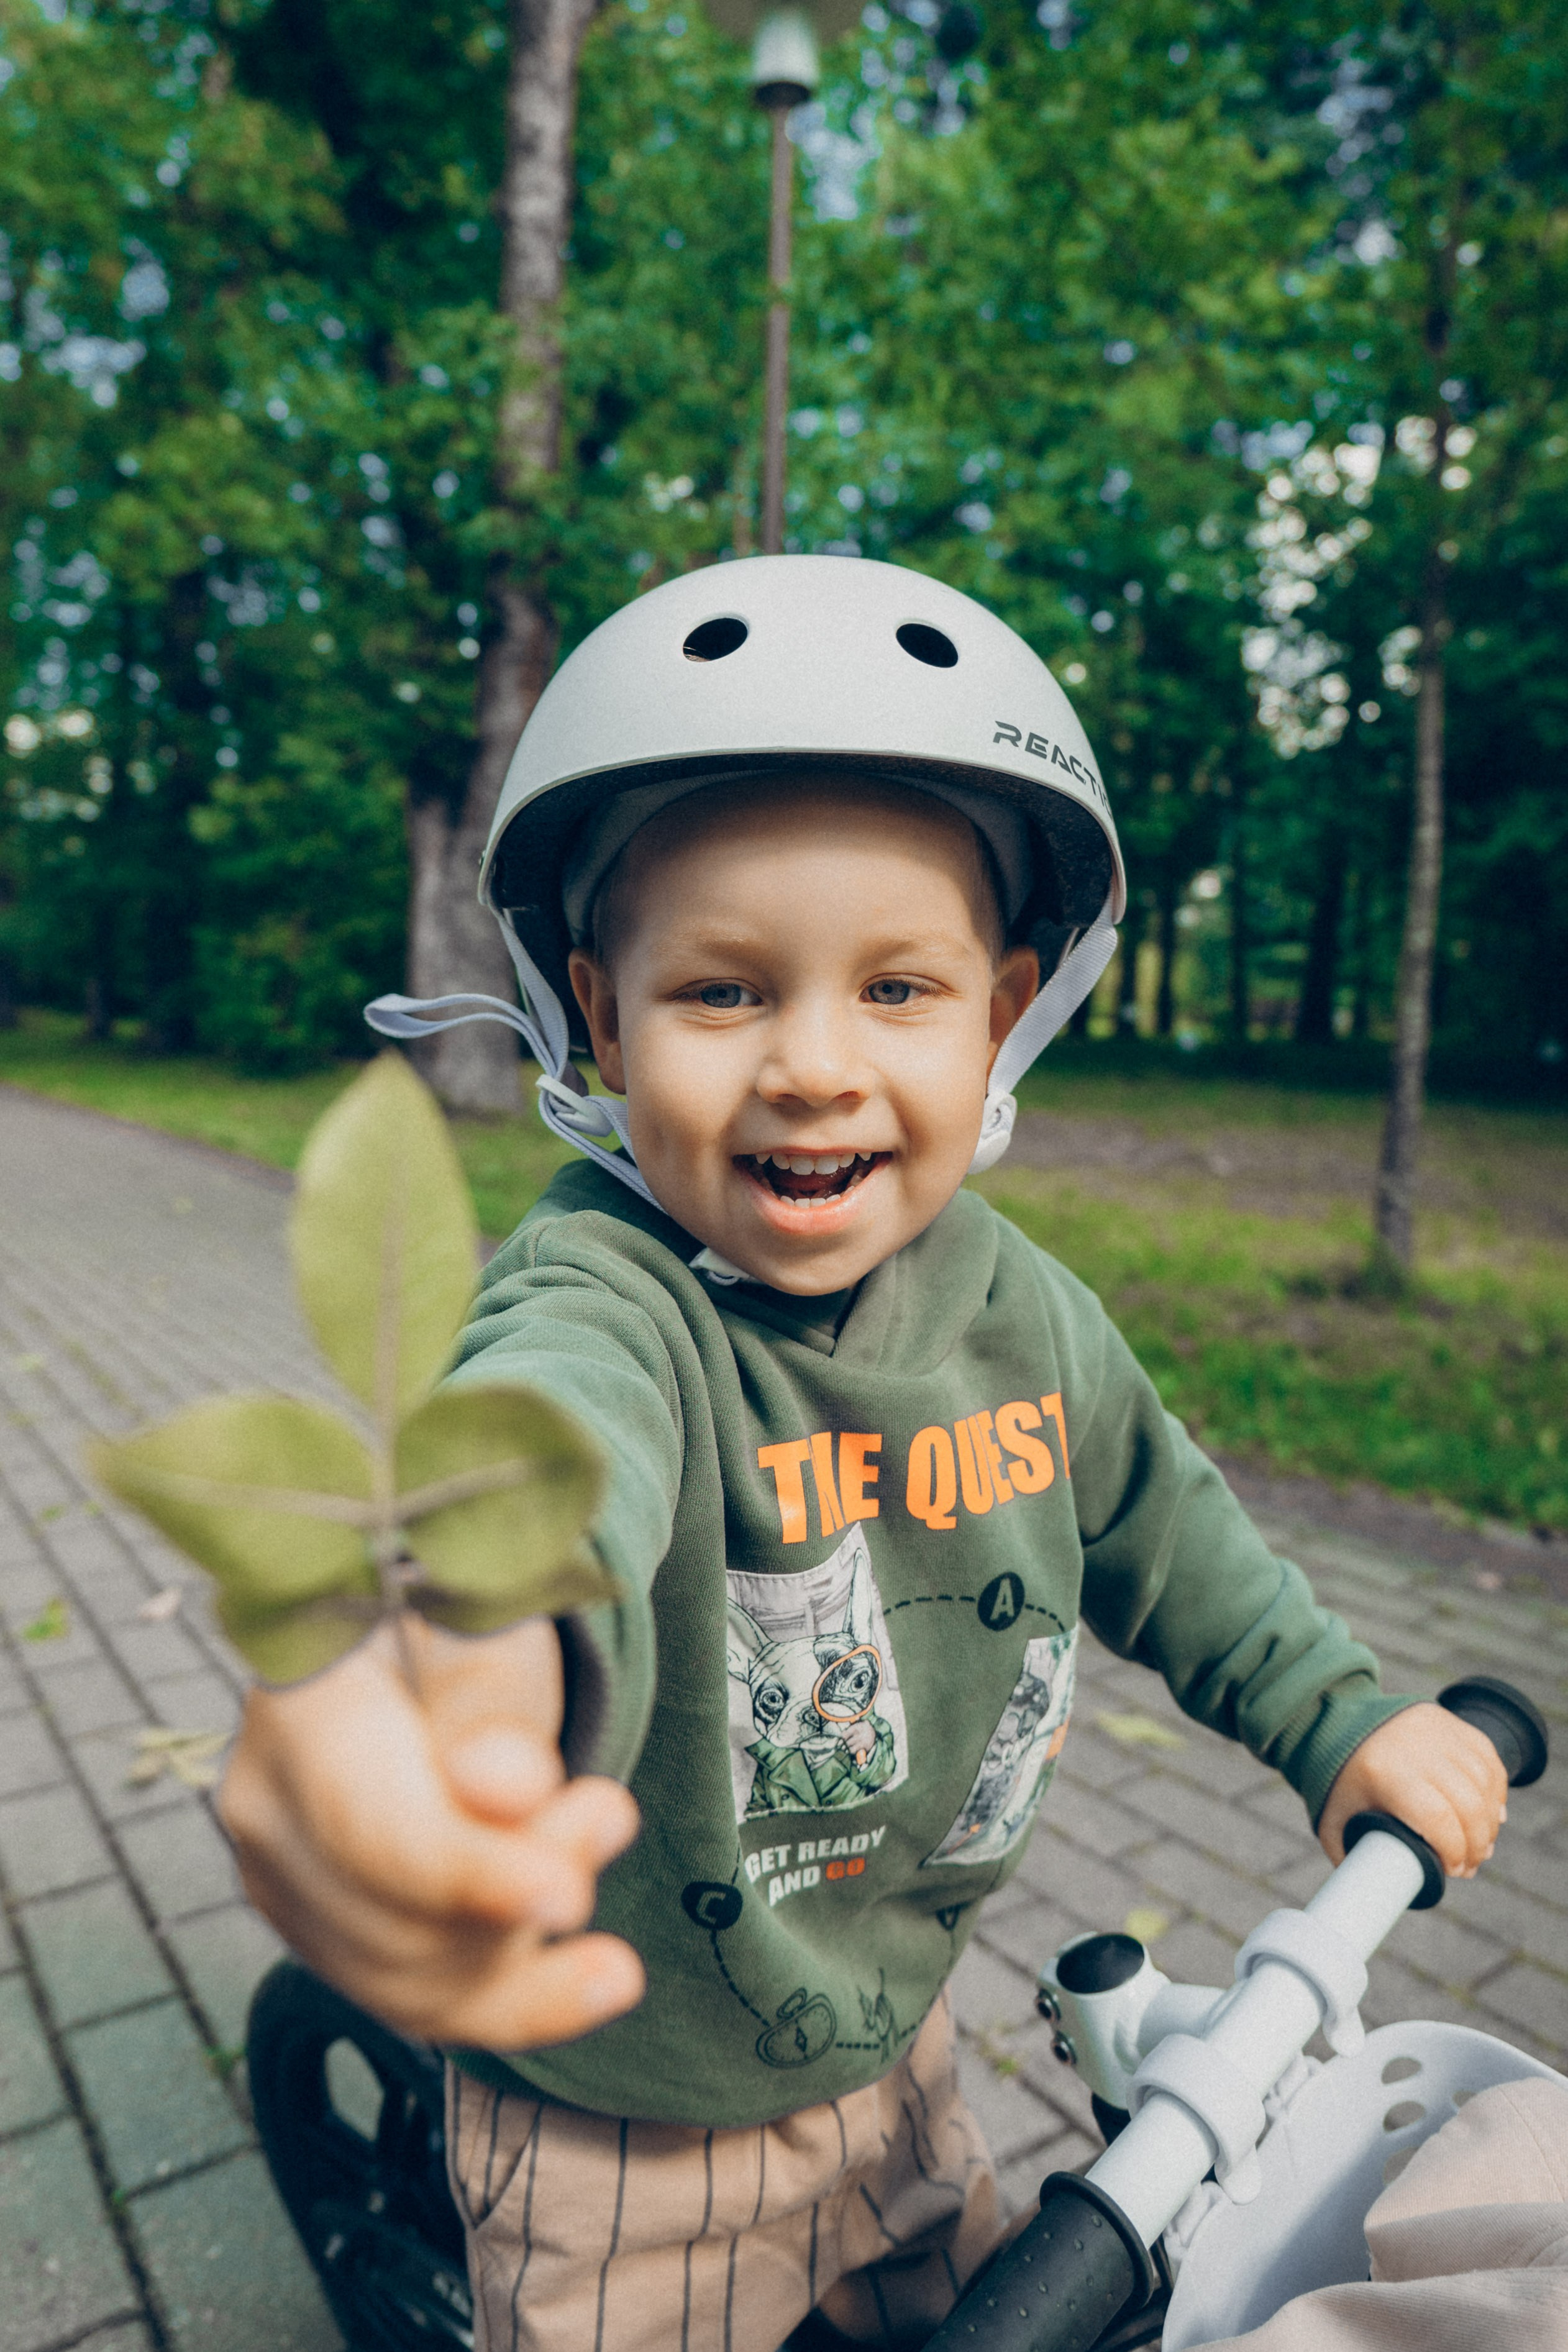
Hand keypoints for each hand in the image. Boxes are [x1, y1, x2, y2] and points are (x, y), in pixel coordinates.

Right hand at [219, 1613, 643, 2047]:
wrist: (421, 1643)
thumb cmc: (458, 1621)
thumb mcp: (490, 1623)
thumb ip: (493, 1704)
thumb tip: (500, 1788)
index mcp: (294, 1700)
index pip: (367, 1823)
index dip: (465, 1874)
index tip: (565, 1898)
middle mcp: (264, 1802)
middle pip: (389, 1916)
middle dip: (519, 1899)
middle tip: (608, 1814)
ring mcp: (283, 1880)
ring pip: (407, 1981)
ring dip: (528, 1950)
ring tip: (598, 1841)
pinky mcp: (324, 1933)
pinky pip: (419, 2002)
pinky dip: (517, 2000)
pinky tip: (593, 1974)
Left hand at [1317, 1702, 1507, 1877]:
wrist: (1335, 1721)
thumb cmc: (1335, 1780)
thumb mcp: (1333, 1821)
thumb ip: (1354, 1860)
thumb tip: (1379, 1901)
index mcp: (1385, 1773)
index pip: (1438, 1819)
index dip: (1454, 1852)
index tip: (1454, 1871)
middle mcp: (1415, 1746)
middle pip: (1469, 1804)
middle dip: (1476, 1844)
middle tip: (1469, 1866)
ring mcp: (1436, 1729)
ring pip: (1484, 1782)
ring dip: (1490, 1820)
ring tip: (1481, 1845)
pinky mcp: (1449, 1721)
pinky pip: (1487, 1758)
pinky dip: (1495, 1789)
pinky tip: (1493, 1813)